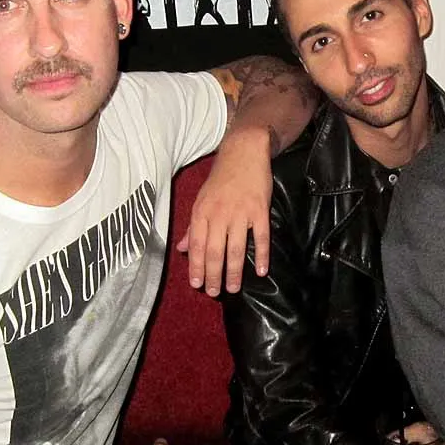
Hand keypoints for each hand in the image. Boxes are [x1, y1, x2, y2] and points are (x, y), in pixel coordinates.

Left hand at [176, 127, 271, 295]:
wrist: (244, 152)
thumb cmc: (221, 178)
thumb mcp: (201, 199)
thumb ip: (194, 227)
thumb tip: (182, 249)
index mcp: (202, 212)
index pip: (197, 245)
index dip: (197, 267)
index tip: (196, 284)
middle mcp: (219, 214)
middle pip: (215, 251)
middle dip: (214, 275)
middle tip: (214, 292)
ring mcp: (241, 213)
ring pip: (236, 248)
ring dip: (234, 272)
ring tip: (233, 288)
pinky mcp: (260, 210)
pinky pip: (262, 237)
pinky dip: (262, 256)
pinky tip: (260, 271)